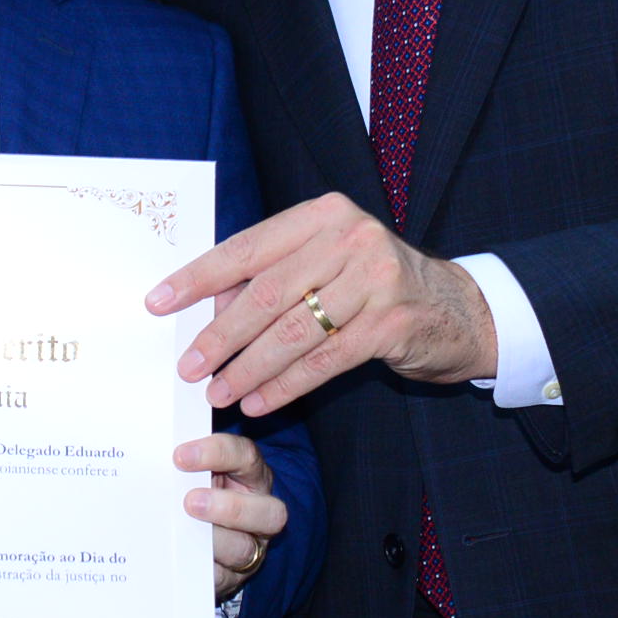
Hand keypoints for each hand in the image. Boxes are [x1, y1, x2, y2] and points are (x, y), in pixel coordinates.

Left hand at [150, 194, 495, 417]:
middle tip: (188, 366)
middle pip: (267, 292)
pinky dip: (286, 385)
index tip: (158, 302)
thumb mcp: (326, 263)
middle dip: (220, 334)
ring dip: (249, 367)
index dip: (198, 277)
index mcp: (322, 215)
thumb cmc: (374, 284)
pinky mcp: (392, 323)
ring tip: (218, 392)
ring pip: (294, 331)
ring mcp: (376, 279)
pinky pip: (325, 360)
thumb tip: (205, 310)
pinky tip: (260, 402)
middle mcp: (350, 238)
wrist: (459, 307)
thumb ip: (274, 276)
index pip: (246, 247)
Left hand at [176, 431, 287, 602]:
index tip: (180, 456)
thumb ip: (184, 463)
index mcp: (251, 476)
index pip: (245, 456)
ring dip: (212, 541)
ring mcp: (250, 548)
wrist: (193, 537)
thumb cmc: (194, 491)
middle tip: (190, 502)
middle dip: (229, 508)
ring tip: (181, 534)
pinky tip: (177, 560)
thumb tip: (151, 450)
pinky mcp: (231, 577)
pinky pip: (220, 578)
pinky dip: (199, 568)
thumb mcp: (196, 472)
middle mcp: (260, 512)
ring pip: (244, 549)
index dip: (217, 453)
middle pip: (269, 512)